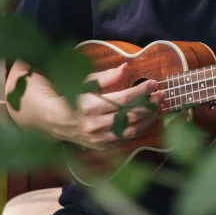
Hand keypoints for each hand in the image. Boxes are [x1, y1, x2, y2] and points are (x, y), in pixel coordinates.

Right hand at [48, 62, 164, 150]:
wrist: (52, 120)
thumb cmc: (70, 96)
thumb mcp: (86, 82)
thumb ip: (107, 77)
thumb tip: (125, 67)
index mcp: (90, 107)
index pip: (123, 99)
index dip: (141, 91)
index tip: (153, 82)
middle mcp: (95, 125)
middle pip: (130, 115)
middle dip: (150, 104)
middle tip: (162, 93)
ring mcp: (98, 139)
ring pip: (131, 130)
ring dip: (149, 118)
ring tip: (160, 106)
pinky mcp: (101, 147)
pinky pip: (125, 138)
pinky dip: (139, 129)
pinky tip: (148, 118)